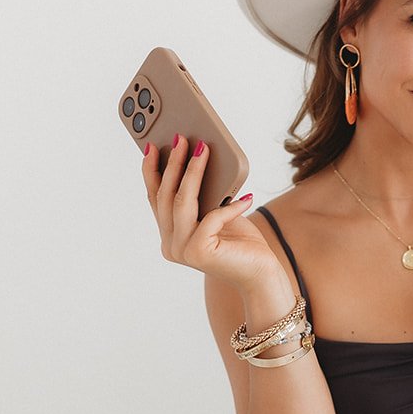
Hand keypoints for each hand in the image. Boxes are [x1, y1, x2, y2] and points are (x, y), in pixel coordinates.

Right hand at [140, 134, 278, 294]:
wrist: (260, 274)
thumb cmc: (241, 242)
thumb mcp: (218, 212)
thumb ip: (203, 196)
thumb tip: (197, 157)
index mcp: (170, 236)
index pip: (156, 199)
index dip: (151, 171)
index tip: (152, 146)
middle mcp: (170, 245)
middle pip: (166, 196)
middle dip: (173, 164)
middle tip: (182, 138)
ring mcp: (182, 250)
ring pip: (182, 202)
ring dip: (192, 172)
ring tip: (203, 149)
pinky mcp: (199, 252)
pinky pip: (211, 217)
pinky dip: (229, 206)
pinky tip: (246, 197)